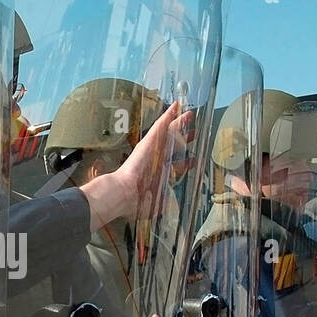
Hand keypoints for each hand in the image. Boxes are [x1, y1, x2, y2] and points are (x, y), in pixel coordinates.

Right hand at [81, 101, 195, 230]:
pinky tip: (176, 106)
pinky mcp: (150, 141)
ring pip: (169, 132)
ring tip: (187, 113)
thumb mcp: (157, 206)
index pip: (175, 167)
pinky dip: (169, 115)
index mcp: (159, 175)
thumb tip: (172, 210)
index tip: (192, 161)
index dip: (185, 164)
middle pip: (173, 145)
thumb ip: (166, 205)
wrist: (124, 194)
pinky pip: (161, 125)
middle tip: (193, 132)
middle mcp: (156, 159)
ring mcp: (153, 149)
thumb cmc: (138, 202)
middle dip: (184, 139)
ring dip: (178, 122)